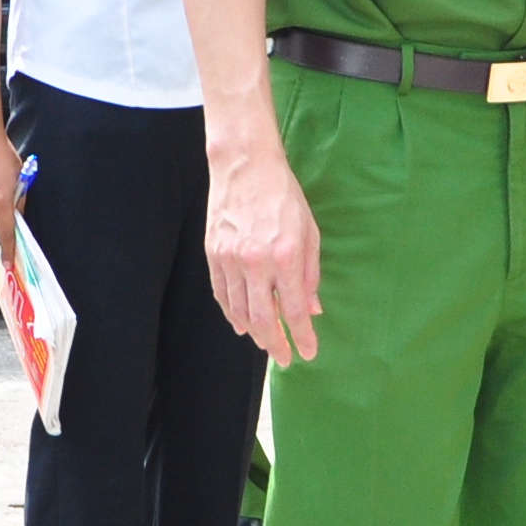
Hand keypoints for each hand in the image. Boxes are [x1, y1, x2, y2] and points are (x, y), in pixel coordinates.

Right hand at [204, 144, 323, 366]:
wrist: (246, 167)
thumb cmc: (284, 196)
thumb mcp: (310, 232)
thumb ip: (310, 274)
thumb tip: (312, 309)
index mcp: (286, 256)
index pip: (294, 311)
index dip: (302, 337)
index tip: (308, 354)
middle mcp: (256, 262)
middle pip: (263, 319)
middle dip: (275, 344)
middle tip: (285, 358)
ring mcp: (231, 259)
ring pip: (239, 311)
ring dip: (253, 332)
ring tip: (265, 343)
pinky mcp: (214, 254)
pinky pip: (222, 294)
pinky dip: (231, 313)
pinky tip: (241, 324)